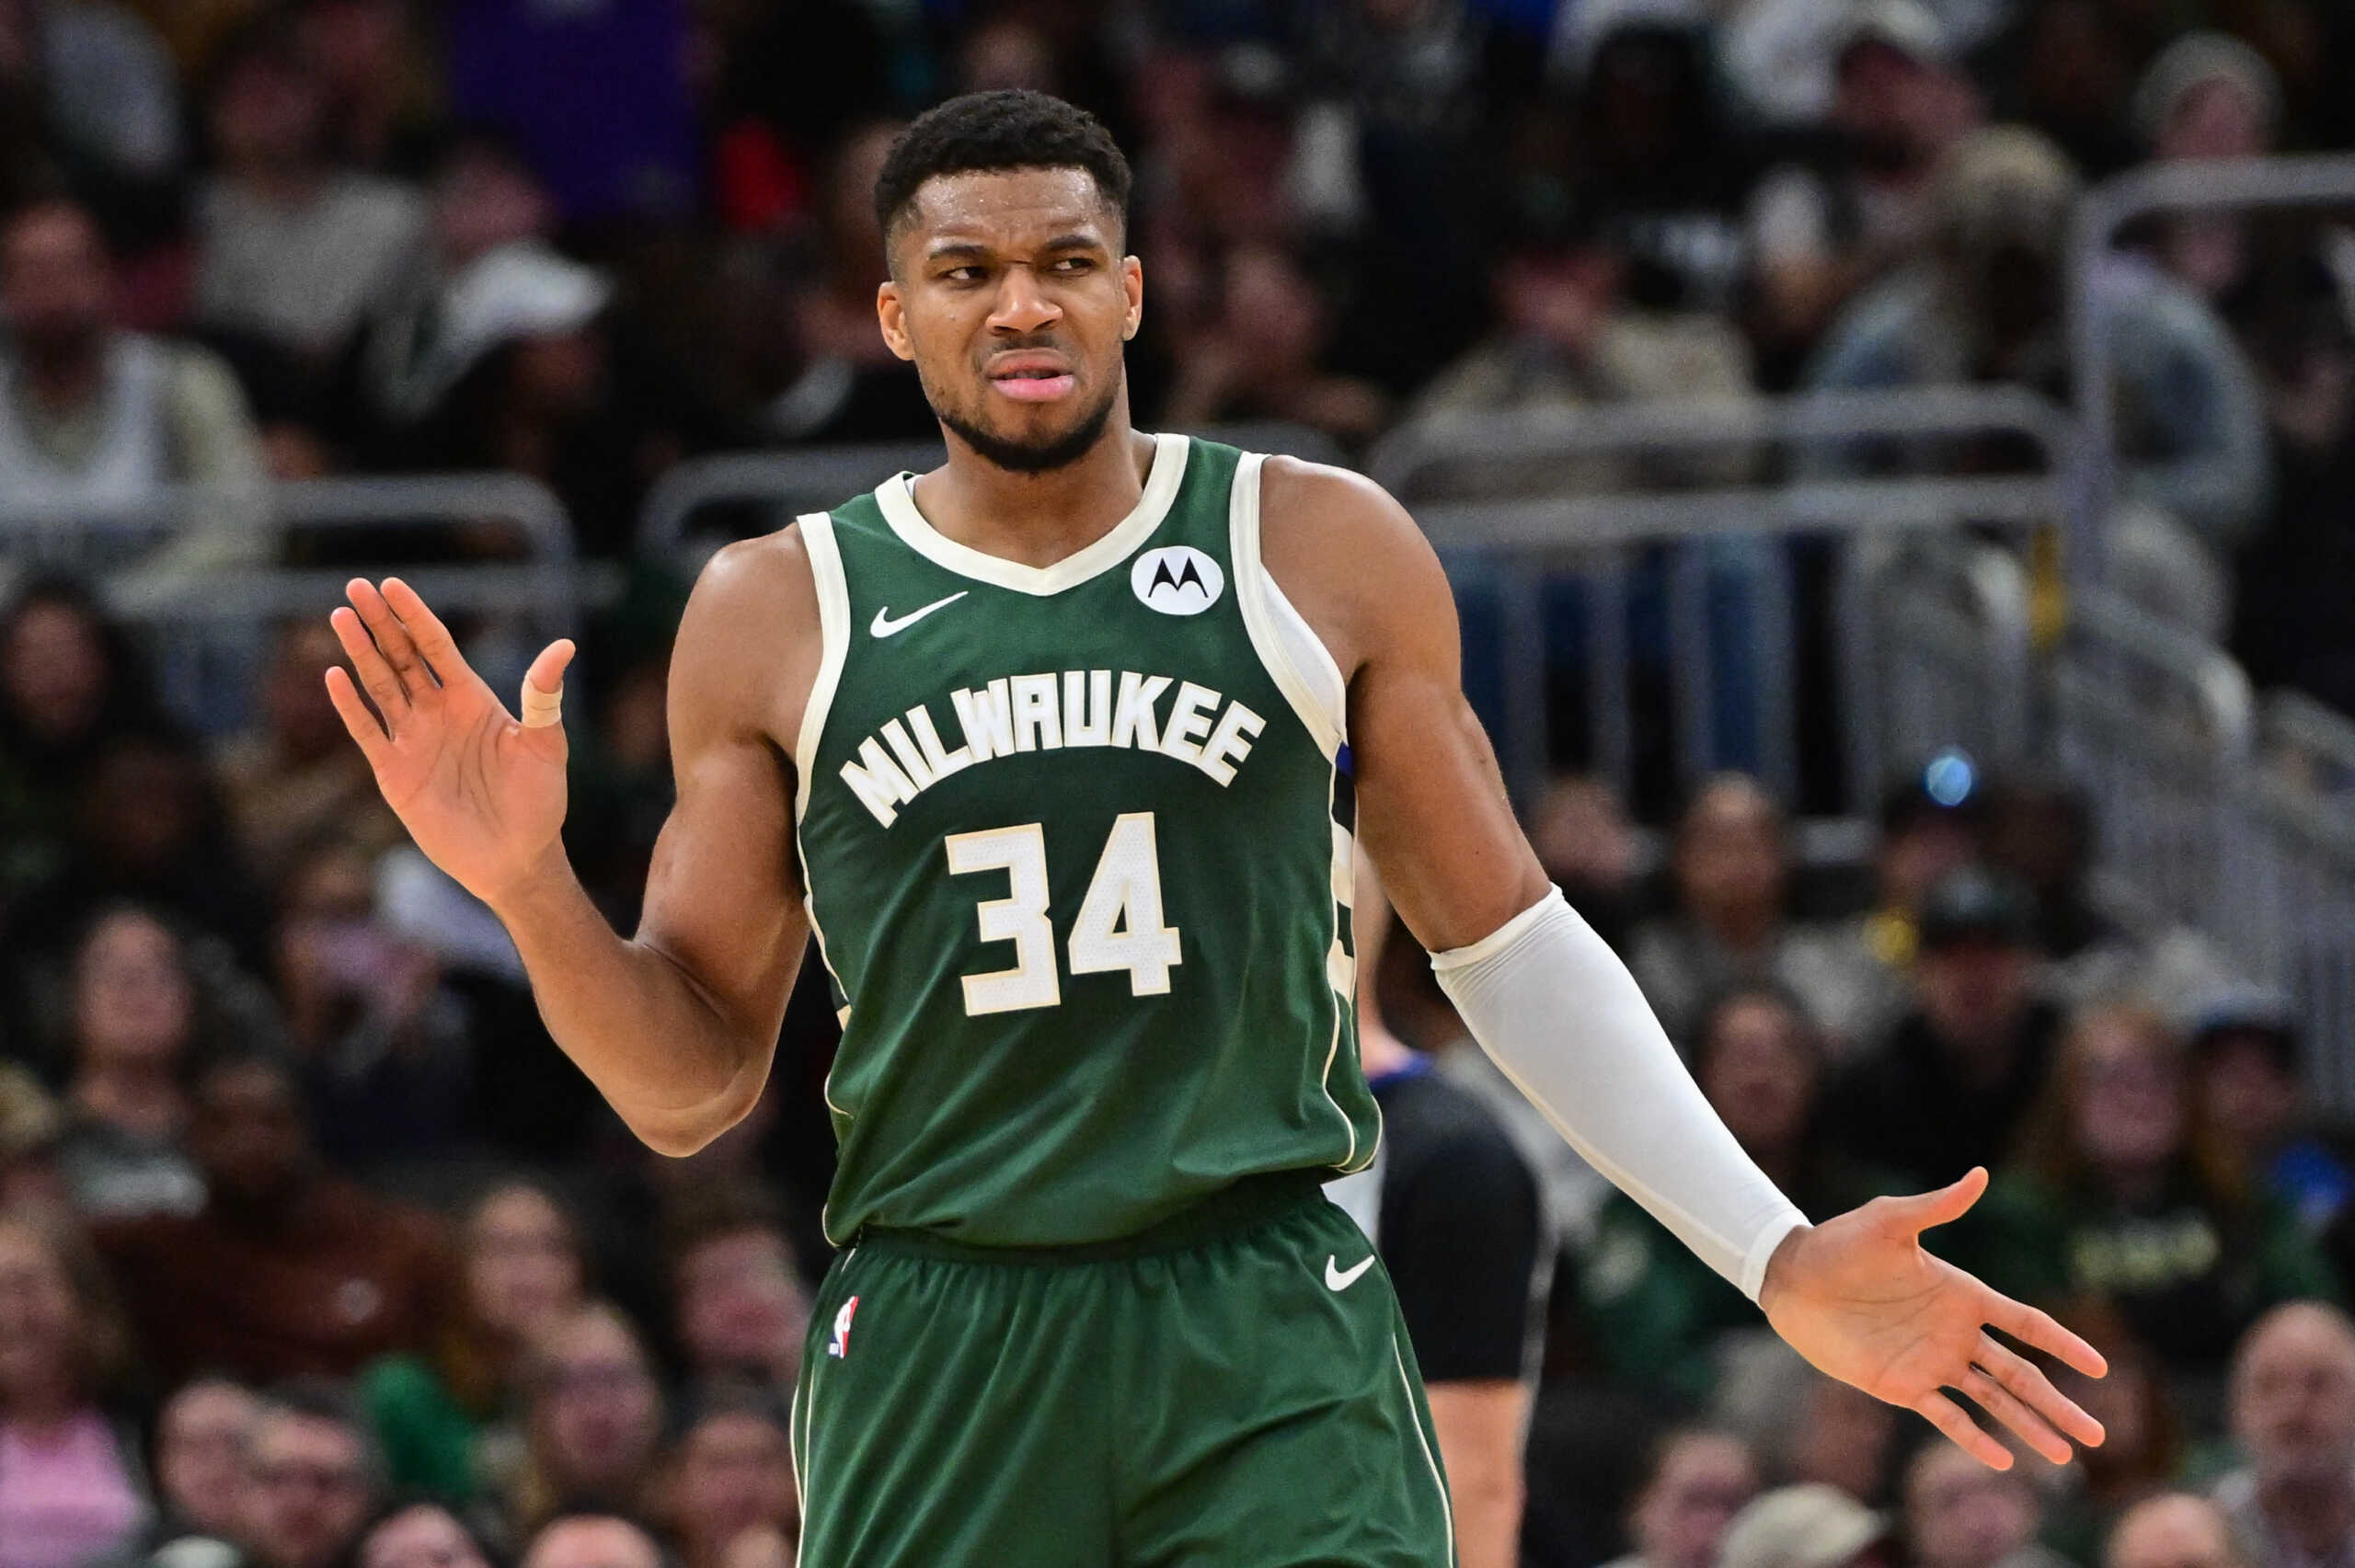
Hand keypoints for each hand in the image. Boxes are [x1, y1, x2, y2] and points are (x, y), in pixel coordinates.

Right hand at [325, 577, 576, 908]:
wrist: (516, 858)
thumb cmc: (539, 803)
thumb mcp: (546, 745)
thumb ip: (544, 696)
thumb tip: (563, 645)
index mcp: (472, 700)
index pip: (436, 646)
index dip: (414, 615)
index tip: (392, 585)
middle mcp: (438, 713)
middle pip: (402, 657)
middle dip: (380, 623)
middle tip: (355, 586)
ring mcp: (413, 741)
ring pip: (380, 686)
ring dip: (360, 653)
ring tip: (340, 617)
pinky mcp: (395, 773)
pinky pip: (367, 732)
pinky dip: (350, 705)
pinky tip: (335, 676)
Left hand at [1758, 1167, 2107, 1469]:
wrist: (1792, 1278)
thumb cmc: (1840, 1242)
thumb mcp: (1891, 1221)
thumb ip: (1938, 1207)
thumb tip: (1980, 1173)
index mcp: (1962, 1294)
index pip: (2026, 1324)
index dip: (2063, 1345)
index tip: (2101, 1368)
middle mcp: (1955, 1333)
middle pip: (2021, 1374)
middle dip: (2059, 1403)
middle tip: (2098, 1434)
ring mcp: (1931, 1362)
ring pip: (1993, 1402)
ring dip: (2028, 1428)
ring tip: (2065, 1457)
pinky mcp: (1901, 1385)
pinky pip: (1946, 1417)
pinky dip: (1974, 1439)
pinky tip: (2003, 1462)